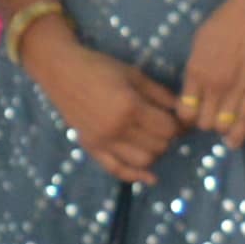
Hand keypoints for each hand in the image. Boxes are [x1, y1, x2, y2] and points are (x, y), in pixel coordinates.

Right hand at [37, 31, 187, 188]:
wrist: (61, 70)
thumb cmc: (99, 67)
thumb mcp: (134, 74)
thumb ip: (160, 94)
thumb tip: (183, 111)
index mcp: (130, 106)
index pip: (168, 128)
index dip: (179, 126)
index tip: (180, 120)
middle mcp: (117, 128)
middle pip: (159, 146)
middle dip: (168, 138)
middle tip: (167, 128)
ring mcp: (102, 140)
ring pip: (143, 161)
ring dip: (155, 153)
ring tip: (153, 140)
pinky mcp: (91, 147)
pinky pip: (116, 170)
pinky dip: (135, 176)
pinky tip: (150, 177)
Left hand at [176, 0, 244, 147]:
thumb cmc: (227, 21)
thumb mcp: (200, 42)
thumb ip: (195, 68)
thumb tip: (192, 87)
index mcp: (195, 71)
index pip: (183, 110)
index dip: (184, 116)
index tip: (188, 114)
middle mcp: (214, 86)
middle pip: (201, 122)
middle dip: (202, 122)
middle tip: (206, 117)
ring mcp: (236, 91)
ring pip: (222, 126)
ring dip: (219, 128)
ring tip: (220, 125)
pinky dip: (237, 136)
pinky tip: (233, 143)